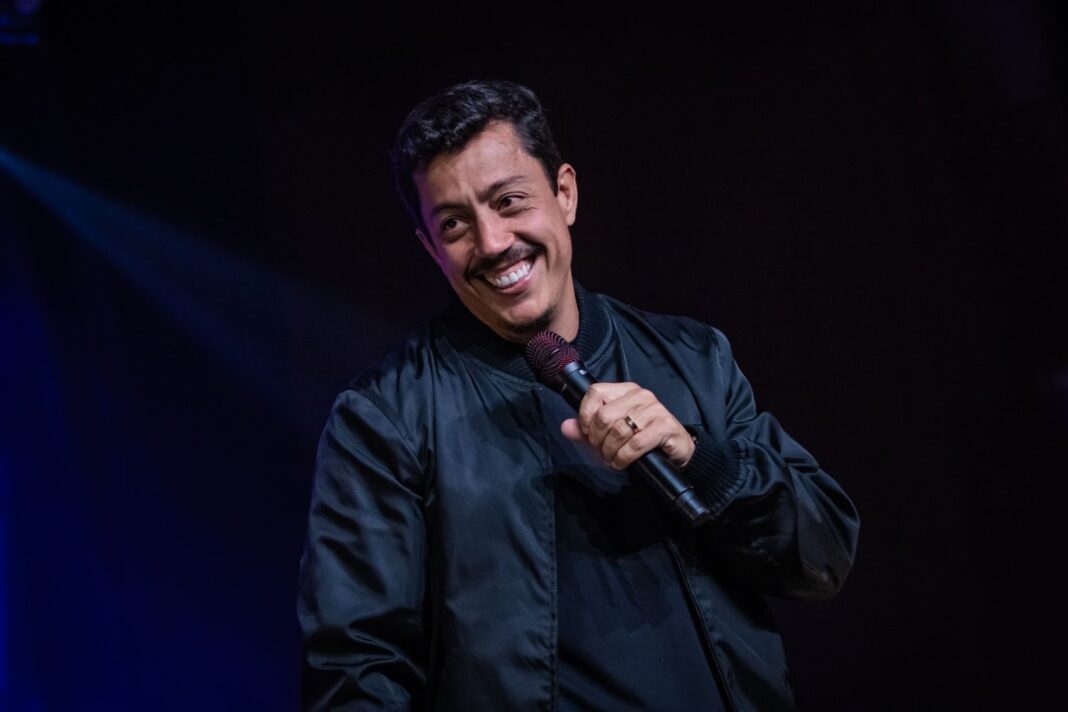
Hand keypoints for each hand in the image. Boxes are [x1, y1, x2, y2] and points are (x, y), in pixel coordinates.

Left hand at [560, 382, 695, 469]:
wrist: (676, 450)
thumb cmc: (641, 440)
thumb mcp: (609, 434)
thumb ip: (586, 430)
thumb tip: (565, 426)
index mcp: (625, 390)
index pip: (595, 392)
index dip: (585, 415)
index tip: (587, 433)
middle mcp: (640, 395)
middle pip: (604, 415)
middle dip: (597, 439)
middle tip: (601, 451)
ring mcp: (654, 409)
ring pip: (618, 430)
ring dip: (610, 451)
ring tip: (612, 458)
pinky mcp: (664, 426)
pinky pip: (635, 443)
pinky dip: (623, 457)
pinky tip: (622, 462)